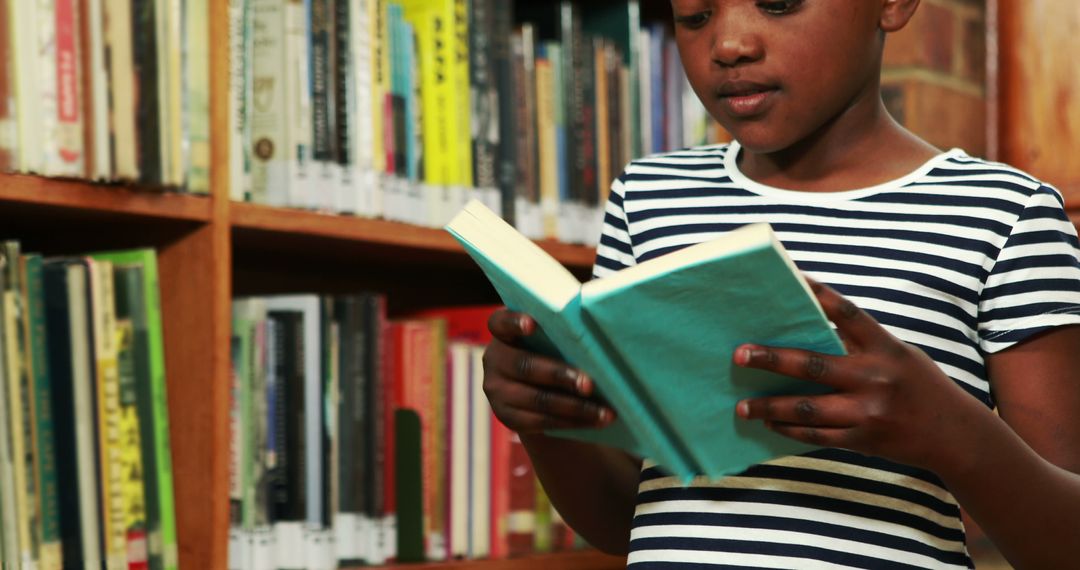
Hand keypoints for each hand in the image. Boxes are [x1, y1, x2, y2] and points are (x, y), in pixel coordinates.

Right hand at [483, 309, 615, 433]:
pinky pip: (541, 422)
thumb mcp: (551, 335)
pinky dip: (572, 422)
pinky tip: (595, 421)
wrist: (539, 387)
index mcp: (503, 332)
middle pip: (524, 366)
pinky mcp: (508, 417)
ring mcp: (497, 391)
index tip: (532, 324)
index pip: (500, 322)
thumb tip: (605, 325)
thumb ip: (564, 329)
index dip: (514, 322)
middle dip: (559, 376)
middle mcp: (494, 360)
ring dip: (575, 407)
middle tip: (589, 384)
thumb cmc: (554, 348)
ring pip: (537, 400)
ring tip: (605, 412)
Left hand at [734, 279, 984, 472]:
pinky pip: (817, 435)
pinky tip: (770, 423)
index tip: (792, 279)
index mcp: (885, 348)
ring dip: (771, 407)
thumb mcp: (898, 355)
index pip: (848, 314)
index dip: (820, 294)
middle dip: (771, 360)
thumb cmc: (920, 386)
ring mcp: (868, 412)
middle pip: (813, 365)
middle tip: (739, 355)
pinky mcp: (862, 439)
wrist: (955, 436)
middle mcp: (875, 378)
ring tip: (743, 405)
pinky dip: (790, 429)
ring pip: (808, 408)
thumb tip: (808, 330)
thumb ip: (860, 345)